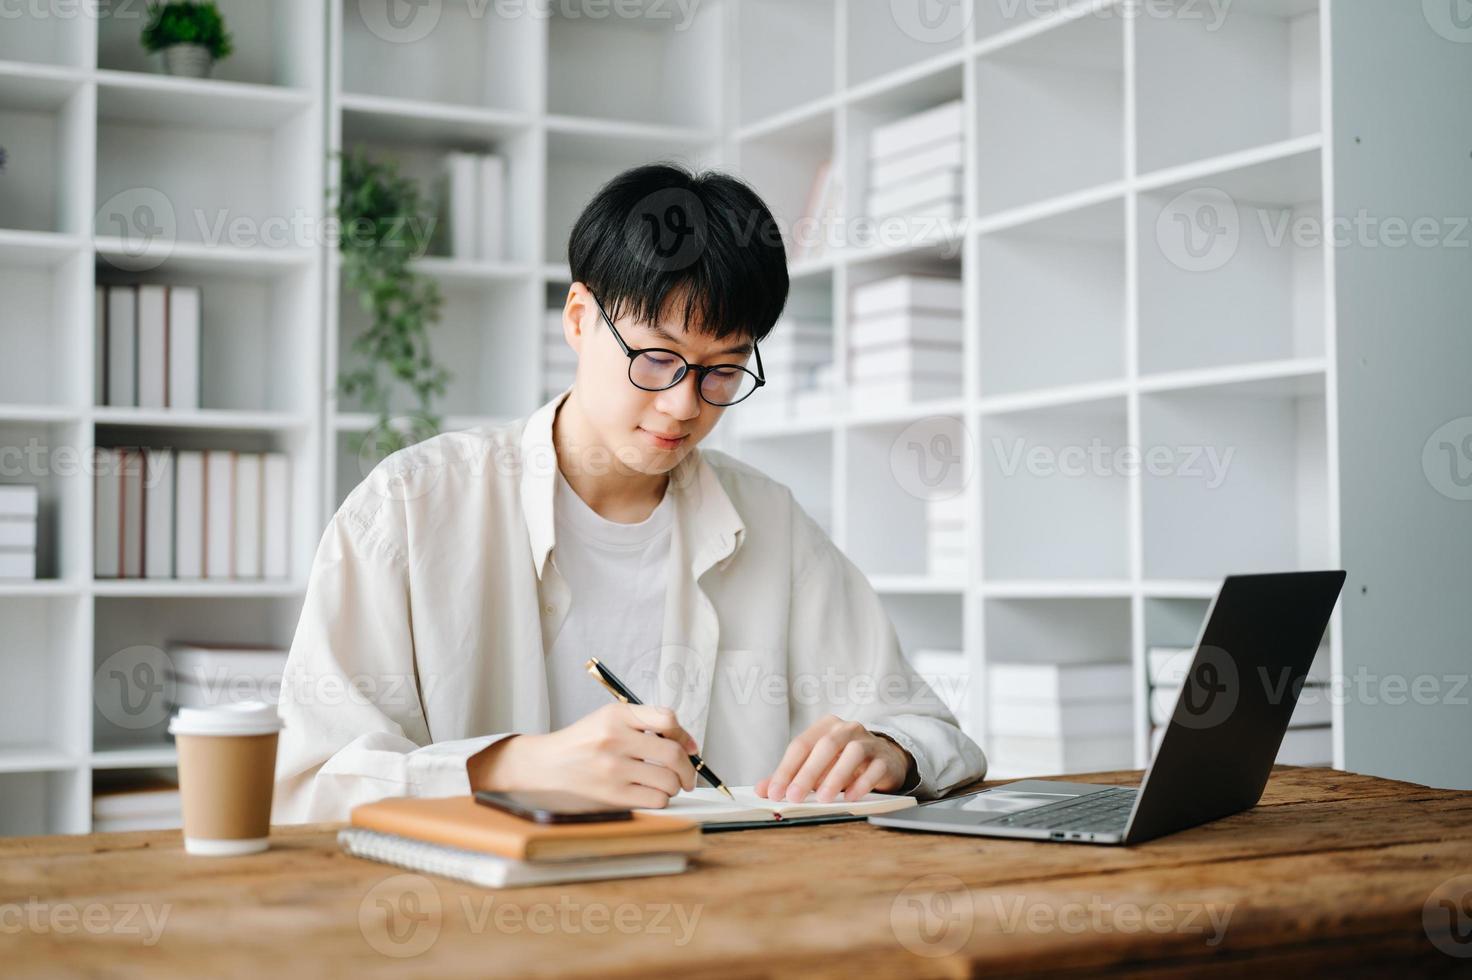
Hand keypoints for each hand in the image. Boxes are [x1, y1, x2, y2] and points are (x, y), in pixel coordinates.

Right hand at [466, 703, 699, 808]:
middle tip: (688, 776)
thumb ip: (645, 725)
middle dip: (688, 769)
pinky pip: (656, 799)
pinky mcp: (612, 795)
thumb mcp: (607, 720)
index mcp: (616, 715)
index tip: (689, 747)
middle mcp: (615, 739)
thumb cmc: (580, 745)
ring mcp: (613, 768)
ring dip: (674, 786)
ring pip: (668, 780)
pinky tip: (650, 794)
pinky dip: (660, 799)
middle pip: (673, 754)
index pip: (667, 719)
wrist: (542, 767)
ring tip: (665, 785)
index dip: (684, 736)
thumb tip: (688, 744)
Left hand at [755, 715, 912, 803]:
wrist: (884, 759)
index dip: (786, 769)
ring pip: (852, 753)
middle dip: (807, 773)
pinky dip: (862, 783)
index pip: (800, 745)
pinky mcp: (885, 758)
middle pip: (825, 746)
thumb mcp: (816, 766)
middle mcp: (846, 729)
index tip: (774, 793)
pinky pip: (874, 768)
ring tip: (824, 799)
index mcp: (824, 727)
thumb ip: (790, 776)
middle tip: (794, 797)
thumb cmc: (843, 762)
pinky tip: (851, 797)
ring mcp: (868, 741)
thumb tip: (762, 790)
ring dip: (836, 777)